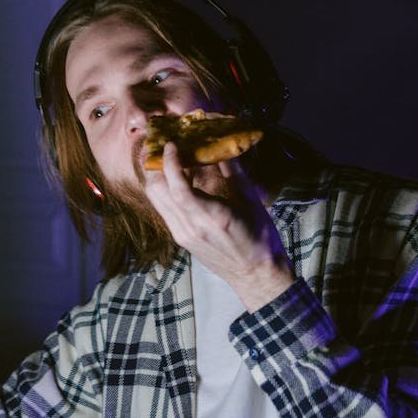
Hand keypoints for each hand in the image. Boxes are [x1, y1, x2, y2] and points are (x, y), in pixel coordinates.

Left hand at [144, 143, 293, 311]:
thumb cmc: (260, 237)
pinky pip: (165, 209)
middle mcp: (190, 228)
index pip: (178, 188)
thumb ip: (232, 171)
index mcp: (211, 218)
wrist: (255, 274)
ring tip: (172, 162)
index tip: (171, 144)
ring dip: (159, 178)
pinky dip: (167, 191)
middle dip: (157, 166)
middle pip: (157, 192)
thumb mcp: (251, 200)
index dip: (170, 163)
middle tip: (165, 148)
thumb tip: (221, 145)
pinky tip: (182, 181)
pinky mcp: (181, 239)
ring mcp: (182, 236)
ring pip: (157, 200)